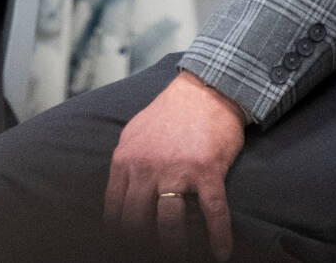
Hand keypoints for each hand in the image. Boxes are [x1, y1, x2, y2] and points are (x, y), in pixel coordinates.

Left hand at [105, 70, 247, 259]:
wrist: (205, 89)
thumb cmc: (170, 112)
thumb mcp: (134, 134)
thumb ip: (125, 164)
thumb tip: (118, 194)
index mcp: (126, 161)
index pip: (114, 211)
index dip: (120, 234)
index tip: (128, 245)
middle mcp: (147, 169)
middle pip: (137, 223)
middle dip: (144, 243)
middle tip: (153, 252)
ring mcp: (177, 171)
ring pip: (170, 224)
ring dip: (175, 246)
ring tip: (181, 256)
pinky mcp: (207, 171)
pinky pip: (213, 213)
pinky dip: (218, 237)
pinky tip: (221, 252)